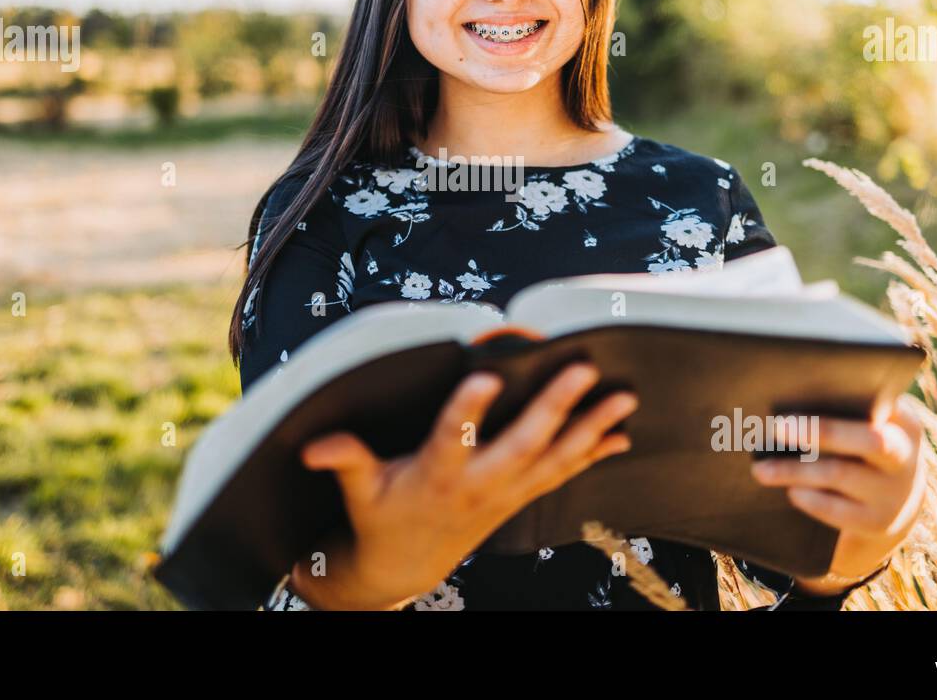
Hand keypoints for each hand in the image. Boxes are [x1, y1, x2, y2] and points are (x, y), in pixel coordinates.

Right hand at [288, 361, 636, 609]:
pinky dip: (593, 454)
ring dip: (591, 428)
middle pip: (522, 444)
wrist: (406, 565)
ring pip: (555, 458)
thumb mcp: (358, 490)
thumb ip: (344, 460)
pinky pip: (563, 473)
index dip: (468, 411)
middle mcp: (478, 483)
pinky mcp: (519, 495)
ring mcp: (505, 492)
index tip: (485, 377)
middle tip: (581, 370)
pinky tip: (621, 433)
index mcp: (436, 474)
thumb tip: (312, 447)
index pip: (452, 439)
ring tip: (623, 397)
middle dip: (554, 408)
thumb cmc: (381, 515)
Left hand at [749, 394, 927, 594]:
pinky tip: (790, 491)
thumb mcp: (870, 428)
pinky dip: (809, 498)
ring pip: (840, 474)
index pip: (883, 402)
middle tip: (777, 427)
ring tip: (761, 469)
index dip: (855, 394)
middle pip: (869, 440)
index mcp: (903, 422)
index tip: (812, 385)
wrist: (895, 504)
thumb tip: (789, 395)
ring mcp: (893, 493)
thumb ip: (847, 410)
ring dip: (795, 470)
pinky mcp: (877, 522)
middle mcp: (905, 456)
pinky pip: (837, 510)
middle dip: (822, 431)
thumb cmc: (865, 451)